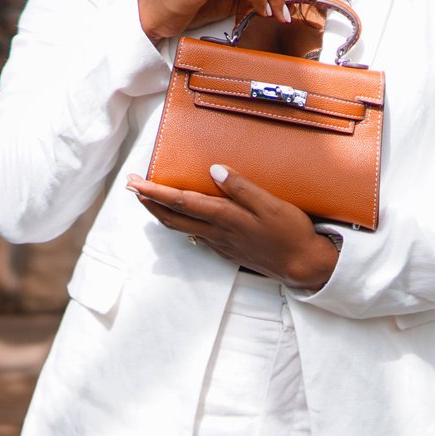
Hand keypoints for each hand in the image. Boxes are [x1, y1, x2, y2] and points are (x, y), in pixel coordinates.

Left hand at [127, 165, 339, 290]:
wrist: (302, 265)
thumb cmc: (290, 232)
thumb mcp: (271, 204)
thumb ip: (242, 187)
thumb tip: (214, 170)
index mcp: (225, 217)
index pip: (182, 202)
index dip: (156, 192)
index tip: (136, 183)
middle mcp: (216, 232)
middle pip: (173, 217)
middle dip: (149, 201)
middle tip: (132, 186)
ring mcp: (220, 243)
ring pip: (181, 228)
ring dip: (161, 212)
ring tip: (149, 198)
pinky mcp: (227, 250)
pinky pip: (196, 236)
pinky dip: (181, 224)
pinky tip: (181, 218)